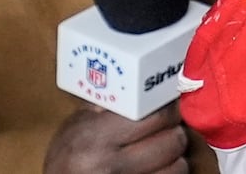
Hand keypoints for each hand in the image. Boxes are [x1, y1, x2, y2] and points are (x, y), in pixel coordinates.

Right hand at [43, 103, 189, 173]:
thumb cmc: (67, 158)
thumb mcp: (78, 125)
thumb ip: (109, 101)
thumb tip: (147, 81)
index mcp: (96, 137)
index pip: (156, 116)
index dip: (167, 108)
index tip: (167, 106)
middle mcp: (109, 164)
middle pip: (172, 141)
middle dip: (172, 133)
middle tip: (163, 130)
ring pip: (178, 166)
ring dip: (173, 158)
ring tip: (157, 152)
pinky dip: (168, 173)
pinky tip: (153, 168)